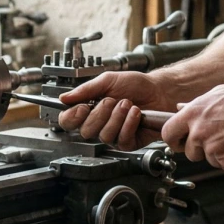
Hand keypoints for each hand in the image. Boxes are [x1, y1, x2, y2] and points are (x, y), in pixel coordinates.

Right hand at [57, 71, 179, 150]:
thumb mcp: (108, 80)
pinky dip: (129, 124)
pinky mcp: (128, 142)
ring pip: (104, 136)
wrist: (160, 91)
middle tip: (111, 101)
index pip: (68, 121)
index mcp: (89, 109)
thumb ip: (85, 90)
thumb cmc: (136, 85)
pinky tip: (135, 114)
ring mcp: (113, 134)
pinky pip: (122, 140)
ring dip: (117, 117)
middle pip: (85, 131)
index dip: (72, 117)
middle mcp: (99, 124)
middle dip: (100, 114)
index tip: (82, 107)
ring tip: (127, 104)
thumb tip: (64, 98)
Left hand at [162, 84, 223, 171]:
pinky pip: (223, 165)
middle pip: (189, 152)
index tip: (180, 141)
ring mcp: (213, 149)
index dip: (174, 139)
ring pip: (208, 159)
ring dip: (218, 153)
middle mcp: (200, 133)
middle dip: (199, 149)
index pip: (168, 133)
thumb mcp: (219, 93)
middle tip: (217, 139)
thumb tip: (180, 108)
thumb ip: (196, 104)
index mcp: (194, 113)